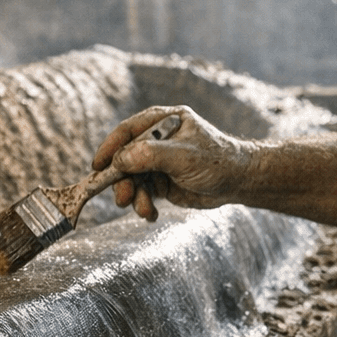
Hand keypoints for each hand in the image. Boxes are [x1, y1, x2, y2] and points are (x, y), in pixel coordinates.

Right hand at [91, 105, 255, 220]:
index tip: (97, 166)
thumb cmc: (217, 160)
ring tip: (144, 210)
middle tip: (122, 198)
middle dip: (122, 181)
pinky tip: (152, 213)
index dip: (110, 148)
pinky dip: (144, 204)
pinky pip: (142, 192)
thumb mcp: (182, 156)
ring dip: (135, 197)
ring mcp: (158, 161)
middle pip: (125, 158)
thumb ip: (148, 155)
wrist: (239, 182)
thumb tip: (118, 160)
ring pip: (132, 179)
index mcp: (162, 122)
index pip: (127, 131)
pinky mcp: (162, 180)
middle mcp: (157, 140)